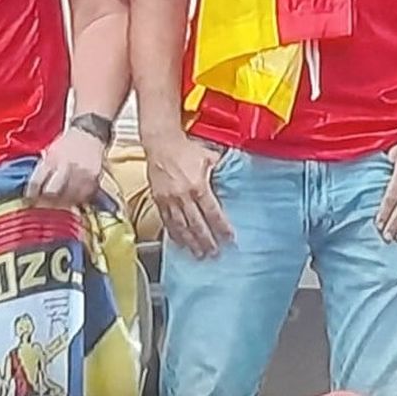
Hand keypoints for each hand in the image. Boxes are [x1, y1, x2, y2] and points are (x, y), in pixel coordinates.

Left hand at [25, 127, 105, 208]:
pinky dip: (77, 200)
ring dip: (62, 203)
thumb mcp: (50, 151)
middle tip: (44, 205)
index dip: (31, 194)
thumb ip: (42, 169)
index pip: (36, 182)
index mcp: (51, 159)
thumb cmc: (66, 144)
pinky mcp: (93, 178)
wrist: (88, 134)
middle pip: (51, 192)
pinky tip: (74, 199)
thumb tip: (33, 190)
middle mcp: (66, 166)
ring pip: (68, 197)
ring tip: (59, 205)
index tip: (30, 200)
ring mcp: (81, 173)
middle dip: (46, 201)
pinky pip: (83, 196)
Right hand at [145, 132, 233, 258]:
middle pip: (196, 224)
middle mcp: (182, 196)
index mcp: (197, 186)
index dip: (221, 227)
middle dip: (206, 241)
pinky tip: (180, 243)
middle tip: (214, 254)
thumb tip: (237, 177)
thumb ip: (222, 169)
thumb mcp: (208, 156)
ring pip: (181, 227)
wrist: (160, 142)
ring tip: (199, 254)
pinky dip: (174, 234)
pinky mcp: (159, 200)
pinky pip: (166, 222)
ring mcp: (169, 200)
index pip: (212, 212)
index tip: (229, 239)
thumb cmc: (185, 148)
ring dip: (191, 242)